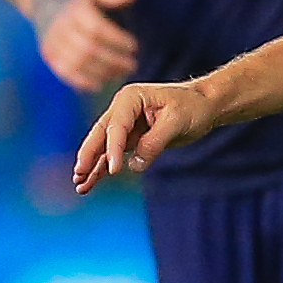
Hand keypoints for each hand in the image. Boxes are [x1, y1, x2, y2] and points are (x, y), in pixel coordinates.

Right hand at [36, 0, 137, 91]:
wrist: (46, 1)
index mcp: (74, 9)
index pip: (96, 28)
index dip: (117, 40)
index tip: (134, 46)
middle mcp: (60, 26)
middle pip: (88, 49)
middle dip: (113, 60)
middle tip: (132, 64)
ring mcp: (52, 42)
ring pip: (77, 63)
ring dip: (102, 72)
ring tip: (121, 72)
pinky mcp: (49, 55)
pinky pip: (65, 72)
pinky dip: (84, 81)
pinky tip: (101, 83)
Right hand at [74, 81, 216, 189]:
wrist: (204, 105)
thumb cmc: (192, 107)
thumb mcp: (176, 122)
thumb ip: (154, 142)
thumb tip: (134, 164)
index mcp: (131, 98)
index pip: (117, 125)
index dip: (113, 148)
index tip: (114, 170)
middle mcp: (123, 109)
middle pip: (100, 134)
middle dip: (88, 155)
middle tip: (78, 174)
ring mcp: (125, 124)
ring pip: (102, 147)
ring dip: (91, 165)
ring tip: (80, 185)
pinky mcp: (130, 139)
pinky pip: (112, 155)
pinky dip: (101, 169)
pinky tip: (90, 183)